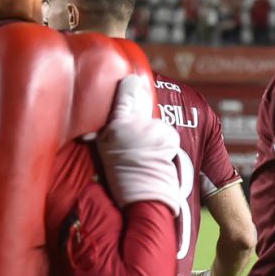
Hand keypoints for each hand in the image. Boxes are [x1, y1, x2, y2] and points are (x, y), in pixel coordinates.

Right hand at [97, 73, 179, 207]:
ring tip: (150, 154)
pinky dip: (167, 144)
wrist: (142, 197)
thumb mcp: (106, 154)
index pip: (121, 100)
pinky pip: (168, 134)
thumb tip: (107, 127)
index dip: (127, 88)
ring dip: (156, 135)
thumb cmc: (122, 180)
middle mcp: (131, 125)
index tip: (131, 78)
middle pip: (141, 103)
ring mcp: (150, 129)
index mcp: (112, 129)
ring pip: (156, 124)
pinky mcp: (166, 135)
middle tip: (141, 112)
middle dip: (142, 100)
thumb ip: (110, 136)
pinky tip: (161, 157)